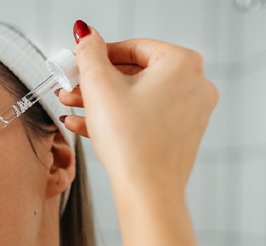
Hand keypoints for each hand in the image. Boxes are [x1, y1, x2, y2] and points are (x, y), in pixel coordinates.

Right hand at [58, 21, 218, 196]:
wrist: (147, 191)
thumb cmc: (132, 142)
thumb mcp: (99, 86)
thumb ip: (89, 52)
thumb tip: (86, 34)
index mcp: (182, 63)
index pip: (133, 47)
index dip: (98, 55)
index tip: (78, 63)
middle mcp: (194, 84)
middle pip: (134, 73)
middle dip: (96, 82)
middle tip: (71, 87)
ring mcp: (190, 112)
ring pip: (137, 97)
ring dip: (101, 101)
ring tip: (72, 107)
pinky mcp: (180, 136)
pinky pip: (145, 117)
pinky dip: (118, 118)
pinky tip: (86, 125)